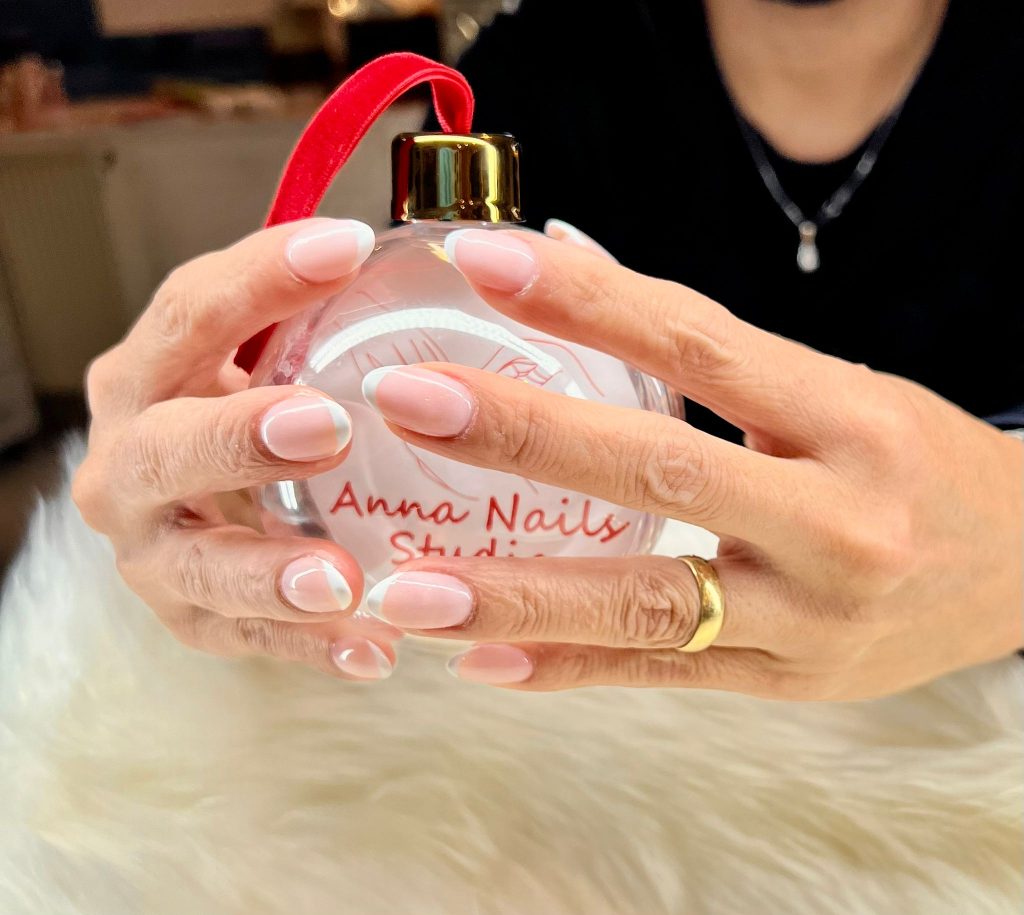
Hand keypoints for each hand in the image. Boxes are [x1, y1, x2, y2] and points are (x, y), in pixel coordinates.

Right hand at [73, 219, 399, 679]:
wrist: (202, 505)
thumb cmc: (258, 408)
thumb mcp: (272, 353)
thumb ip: (327, 311)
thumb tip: (477, 249)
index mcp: (151, 373)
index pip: (191, 312)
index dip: (263, 276)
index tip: (353, 247)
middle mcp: (132, 460)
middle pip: (167, 444)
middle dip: (242, 435)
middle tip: (329, 427)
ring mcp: (155, 549)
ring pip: (199, 564)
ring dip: (270, 573)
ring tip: (345, 579)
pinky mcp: (192, 618)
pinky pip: (250, 640)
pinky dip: (312, 647)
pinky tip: (376, 652)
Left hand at [360, 224, 1023, 697]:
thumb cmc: (914, 463)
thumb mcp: (834, 389)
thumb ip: (708, 354)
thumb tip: (570, 270)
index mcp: (845, 416)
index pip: (697, 342)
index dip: (586, 300)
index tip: (484, 263)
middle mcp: (835, 516)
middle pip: (662, 471)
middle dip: (527, 438)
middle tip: (408, 403)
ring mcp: (812, 616)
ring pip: (651, 604)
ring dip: (520, 594)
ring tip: (407, 590)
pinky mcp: (790, 683)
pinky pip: (664, 676)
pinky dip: (569, 669)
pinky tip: (481, 661)